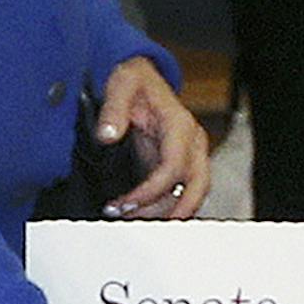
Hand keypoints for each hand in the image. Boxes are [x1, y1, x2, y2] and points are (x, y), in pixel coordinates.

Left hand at [94, 56, 207, 217]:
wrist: (140, 76)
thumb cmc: (133, 79)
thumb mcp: (121, 83)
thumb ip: (113, 108)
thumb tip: (107, 134)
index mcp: (179, 125)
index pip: (173, 167)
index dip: (151, 191)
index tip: (125, 203)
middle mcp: (191, 142)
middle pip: (197, 186)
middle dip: (173, 212)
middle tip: (141, 227)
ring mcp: (189, 154)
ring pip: (191, 193)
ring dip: (165, 212)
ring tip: (130, 219)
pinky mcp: (180, 162)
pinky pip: (179, 190)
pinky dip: (164, 206)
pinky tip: (139, 213)